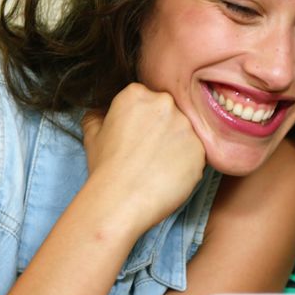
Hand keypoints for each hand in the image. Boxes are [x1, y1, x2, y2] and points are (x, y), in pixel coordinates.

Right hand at [81, 83, 205, 232]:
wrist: (120, 200)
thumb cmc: (105, 168)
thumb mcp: (93, 133)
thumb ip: (100, 114)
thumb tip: (103, 111)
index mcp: (136, 94)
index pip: (148, 99)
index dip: (143, 119)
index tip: (138, 135)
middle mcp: (165, 103)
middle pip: (170, 112)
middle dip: (162, 129)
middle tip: (149, 152)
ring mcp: (186, 125)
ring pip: (185, 132)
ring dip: (176, 145)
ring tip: (158, 165)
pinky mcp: (201, 148)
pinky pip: (196, 153)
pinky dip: (186, 163)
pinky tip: (169, 175)